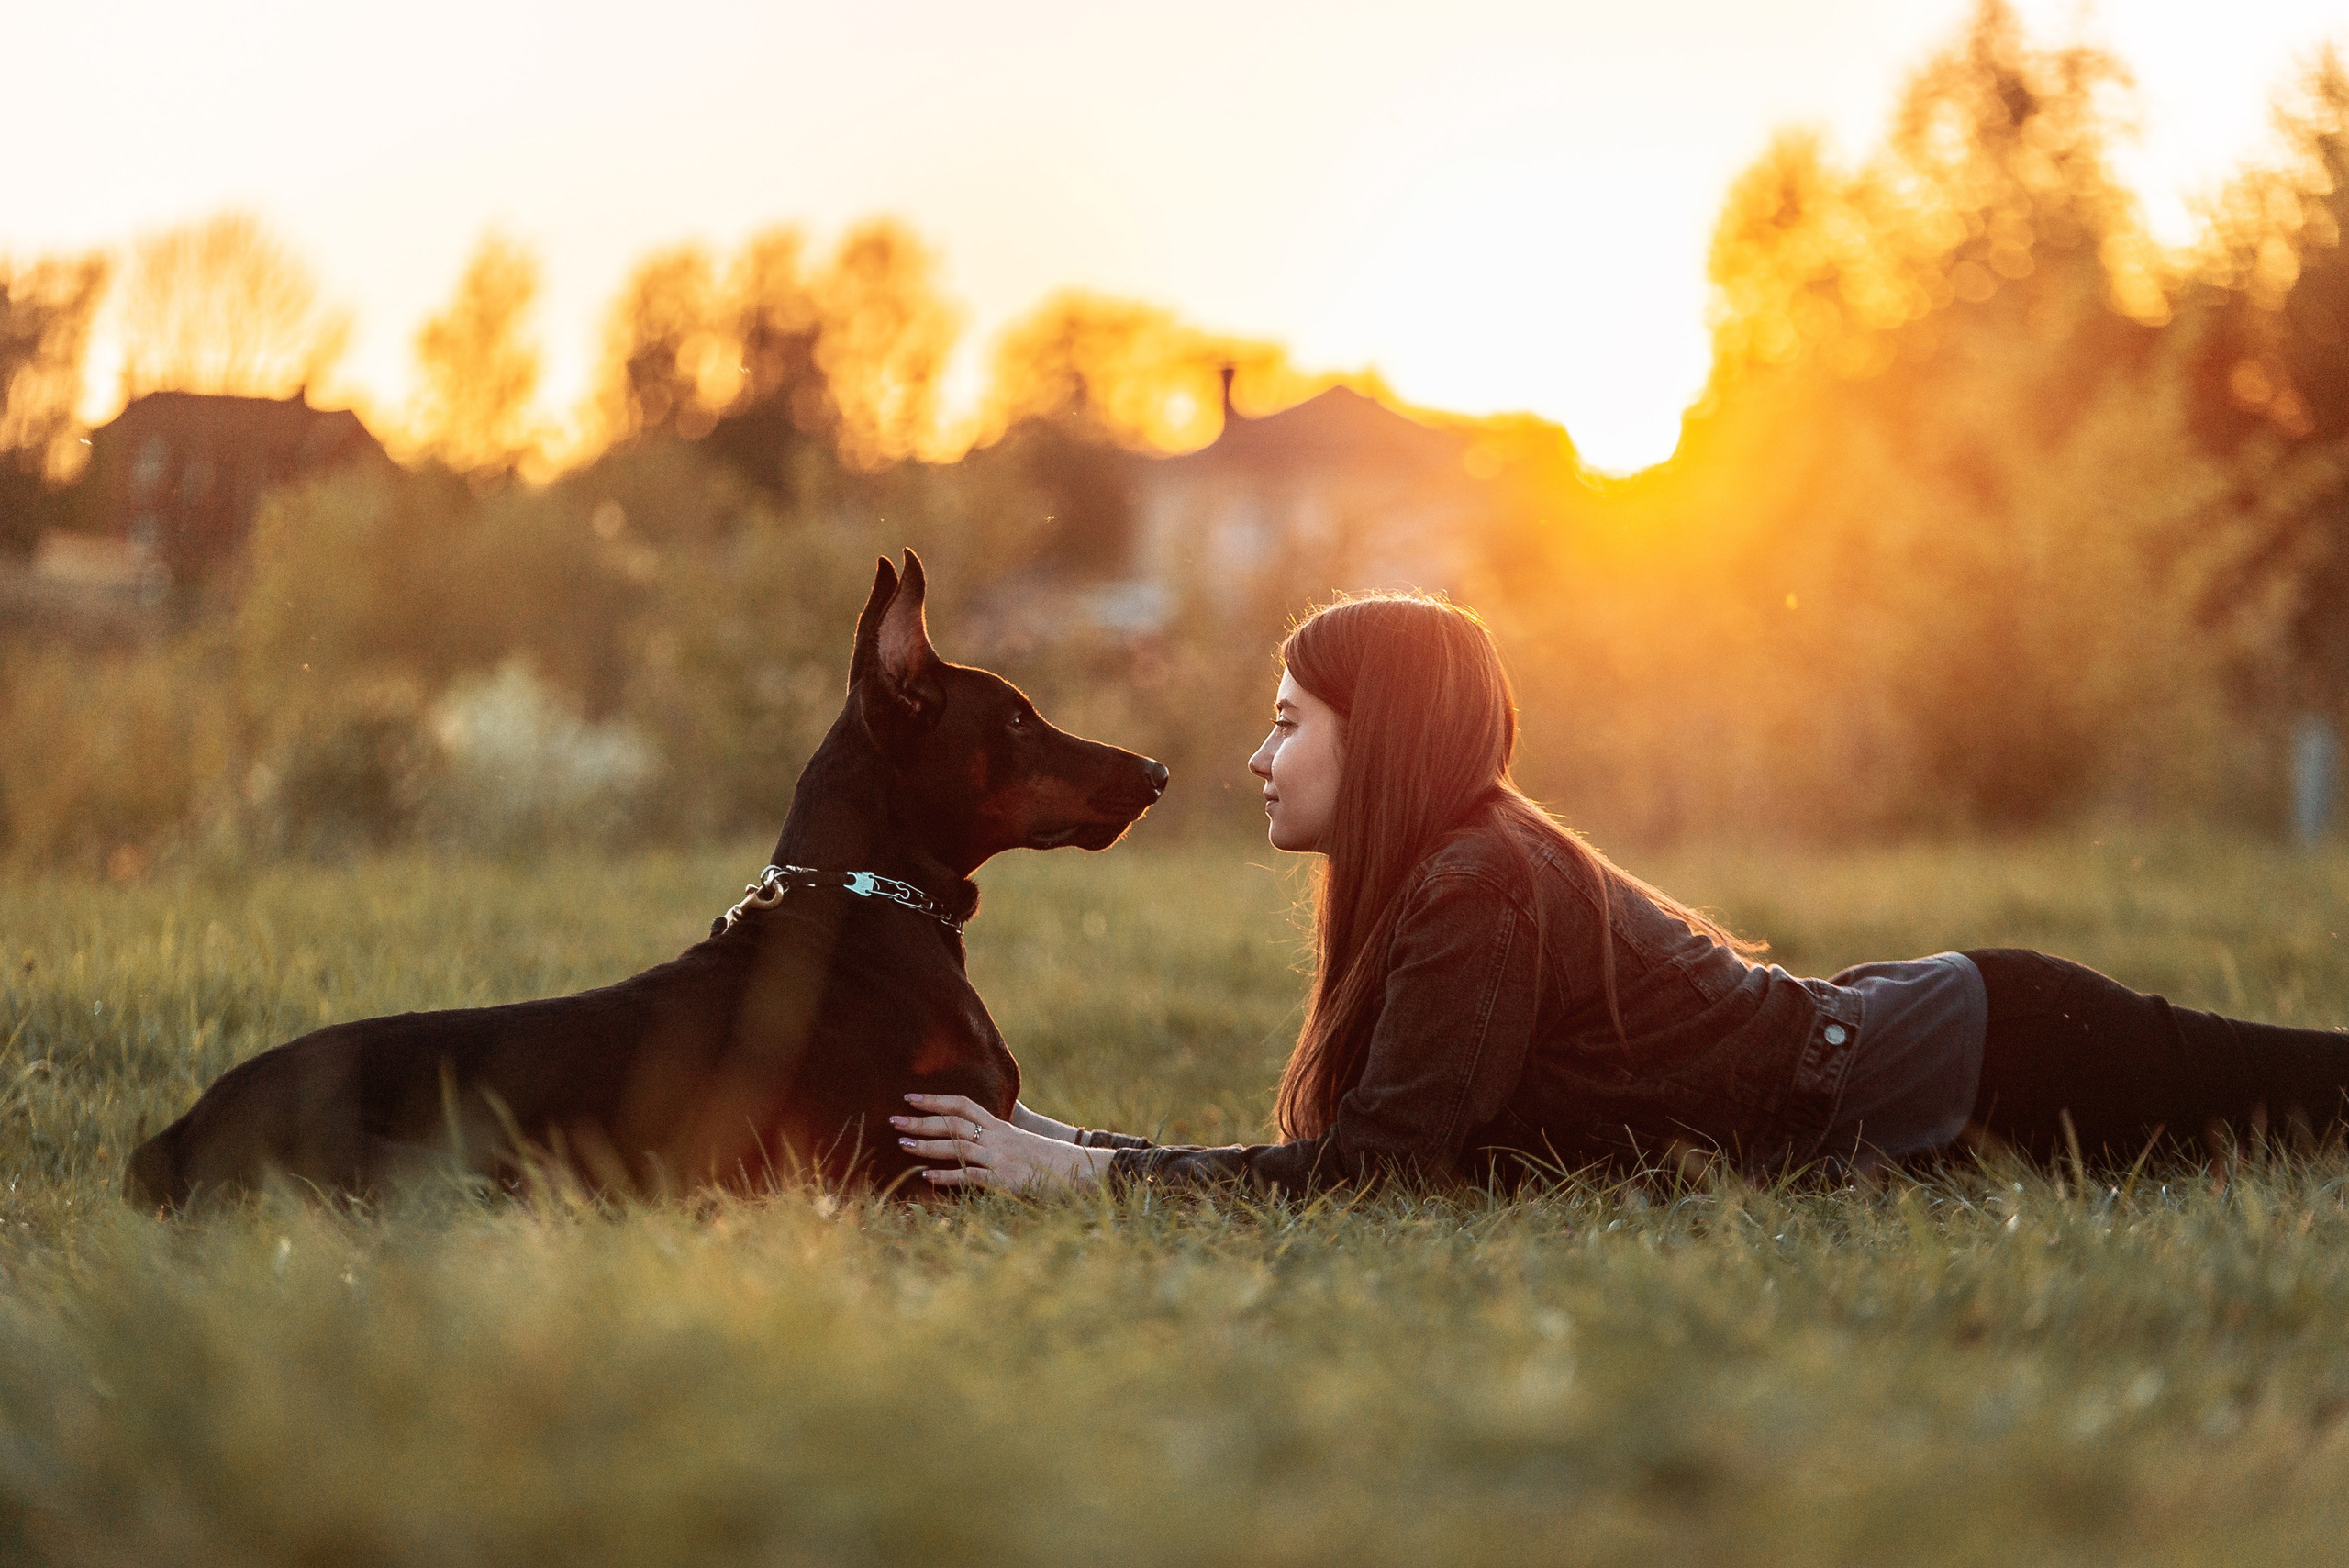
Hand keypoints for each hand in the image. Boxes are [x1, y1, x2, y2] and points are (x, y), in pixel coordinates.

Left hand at [892, 1094, 1110, 1192]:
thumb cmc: (1054, 1162)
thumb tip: (980, 1141)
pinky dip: (948, 1176)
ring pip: (959, 1146)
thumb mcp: (1026, 1144)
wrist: (1085, 1171)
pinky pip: (973, 1176)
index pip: (964, 1105)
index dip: (936, 1100)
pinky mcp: (1008, 1180)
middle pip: (954, 1123)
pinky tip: (928, 1177)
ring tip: (903, 1144)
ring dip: (927, 1144)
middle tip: (892, 1119)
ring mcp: (1002, 1158)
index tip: (910, 1096)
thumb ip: (1002, 1141)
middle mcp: (999, 1137)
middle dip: (921, 1120)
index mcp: (1002, 1127)